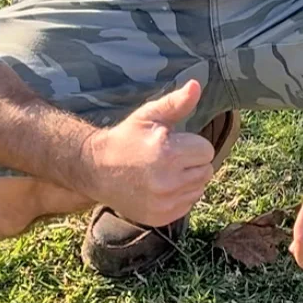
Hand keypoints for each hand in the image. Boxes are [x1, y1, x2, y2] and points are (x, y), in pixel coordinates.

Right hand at [80, 79, 214, 225]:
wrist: (96, 171)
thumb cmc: (126, 139)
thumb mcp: (148, 116)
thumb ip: (176, 103)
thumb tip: (196, 85)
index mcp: (167, 153)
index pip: (206, 150)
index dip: (192, 145)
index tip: (174, 144)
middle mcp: (167, 181)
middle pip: (207, 171)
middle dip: (192, 162)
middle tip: (169, 158)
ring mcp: (164, 203)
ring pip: (199, 188)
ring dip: (188, 180)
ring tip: (164, 172)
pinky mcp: (161, 217)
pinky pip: (188, 204)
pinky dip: (180, 196)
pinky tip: (161, 187)